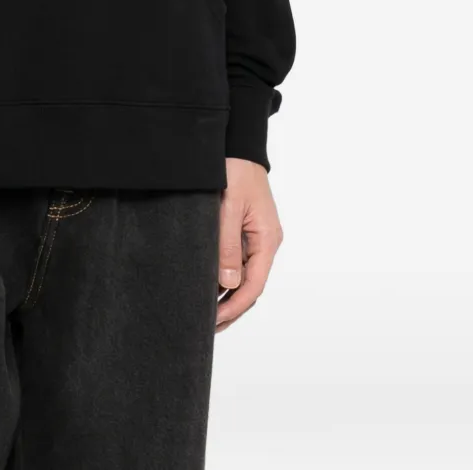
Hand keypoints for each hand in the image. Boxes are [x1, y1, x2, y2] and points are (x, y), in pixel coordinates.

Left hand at [216, 158, 283, 332]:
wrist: (236, 145)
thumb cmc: (234, 169)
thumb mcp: (228, 207)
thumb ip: (227, 245)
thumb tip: (228, 284)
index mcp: (267, 238)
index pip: (254, 284)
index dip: (235, 306)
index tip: (215, 321)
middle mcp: (265, 241)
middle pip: (250, 285)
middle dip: (231, 308)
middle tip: (207, 326)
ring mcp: (255, 236)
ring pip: (243, 275)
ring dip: (227, 295)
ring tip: (205, 314)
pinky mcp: (244, 230)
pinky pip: (237, 260)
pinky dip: (224, 277)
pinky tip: (208, 286)